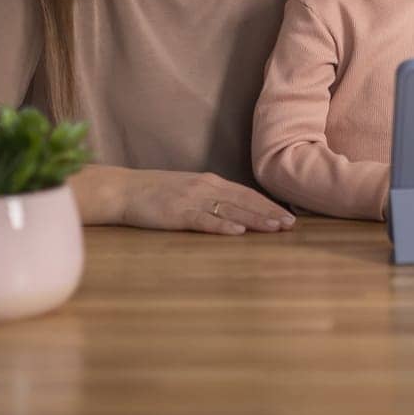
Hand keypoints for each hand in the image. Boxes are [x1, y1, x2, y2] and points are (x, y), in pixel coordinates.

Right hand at [116, 169, 296, 234]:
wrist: (122, 190)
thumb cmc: (154, 192)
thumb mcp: (188, 190)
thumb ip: (210, 197)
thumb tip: (234, 210)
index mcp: (209, 182)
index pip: (246, 193)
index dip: (267, 204)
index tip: (287, 215)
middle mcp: (205, 187)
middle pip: (244, 201)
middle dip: (269, 212)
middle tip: (291, 224)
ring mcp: (191, 200)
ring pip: (230, 210)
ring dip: (255, 220)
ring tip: (275, 228)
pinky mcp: (177, 213)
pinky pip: (203, 221)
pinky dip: (222, 226)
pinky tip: (238, 232)